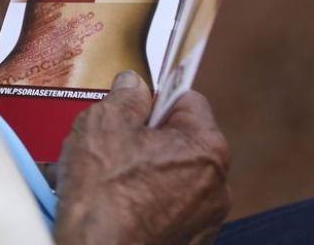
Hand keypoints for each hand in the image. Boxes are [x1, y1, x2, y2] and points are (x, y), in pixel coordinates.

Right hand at [55, 72, 231, 244]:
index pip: (187, 100)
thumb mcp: (104, 123)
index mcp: (206, 148)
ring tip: (97, 180)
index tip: (131, 105)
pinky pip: (161, 211)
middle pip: (176, 142)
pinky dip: (137, 205)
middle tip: (106, 145)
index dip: (153, 98)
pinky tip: (106, 205)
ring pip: (165, 179)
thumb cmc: (105, 196)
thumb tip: (132, 85)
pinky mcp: (185, 244)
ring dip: (135, 174)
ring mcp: (202, 221)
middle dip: (140, 140)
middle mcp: (216, 186)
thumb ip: (125, 96)